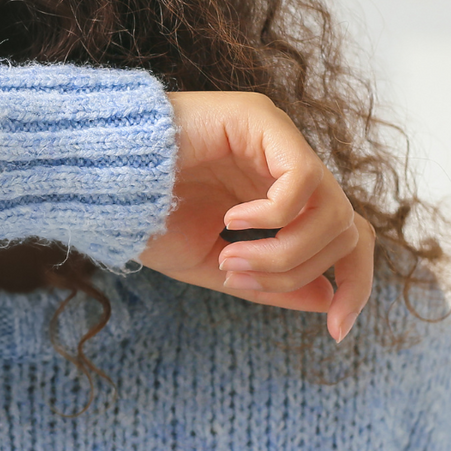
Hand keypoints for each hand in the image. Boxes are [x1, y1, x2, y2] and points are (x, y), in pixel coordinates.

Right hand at [137, 92, 373, 340]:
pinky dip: (275, 216)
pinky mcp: (261, 119)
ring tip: (230, 258)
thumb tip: (329, 300)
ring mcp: (277, 138)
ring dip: (284, 253)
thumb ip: (272, 283)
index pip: (345, 237)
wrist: (95, 177)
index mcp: (278, 196)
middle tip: (238, 280)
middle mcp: (286, 164)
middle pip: (346, 229)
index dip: (355, 284)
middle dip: (298, 272)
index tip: (336, 331)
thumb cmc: (145, 217)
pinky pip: (302, 179)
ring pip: (332, 210)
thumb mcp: (215, 265)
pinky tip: (232, 220)